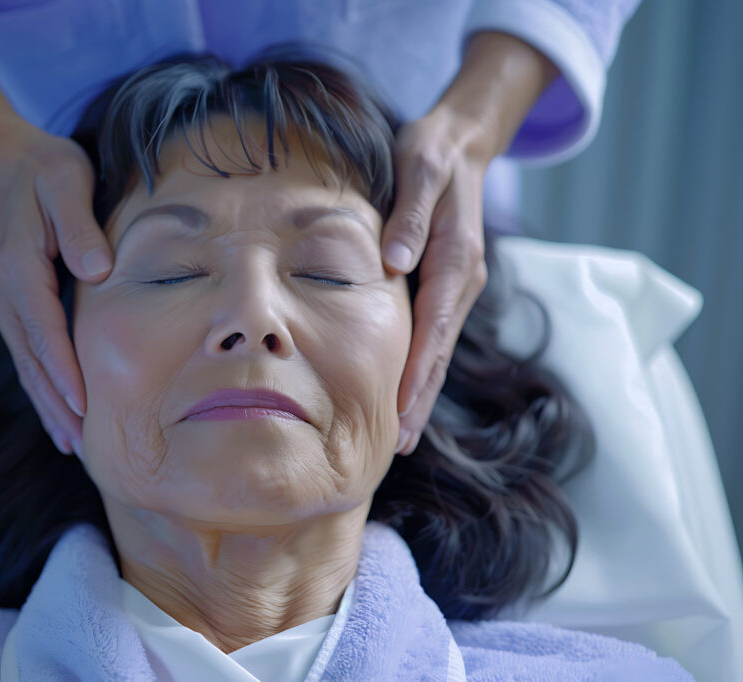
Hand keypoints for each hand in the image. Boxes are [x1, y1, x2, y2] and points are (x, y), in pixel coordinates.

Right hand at [0, 128, 111, 456]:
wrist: (3, 164)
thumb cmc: (44, 170)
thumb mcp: (66, 178)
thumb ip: (80, 224)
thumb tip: (97, 270)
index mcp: (16, 264)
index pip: (43, 327)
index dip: (64, 369)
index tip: (84, 406)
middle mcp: (0, 291)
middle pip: (31, 358)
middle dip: (57, 404)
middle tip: (86, 448)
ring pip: (26, 364)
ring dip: (49, 405)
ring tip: (75, 447)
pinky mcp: (7, 306)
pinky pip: (26, 354)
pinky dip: (43, 386)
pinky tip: (60, 416)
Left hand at [383, 31, 557, 454]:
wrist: (462, 141)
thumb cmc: (432, 152)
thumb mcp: (420, 168)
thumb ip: (409, 215)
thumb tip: (393, 264)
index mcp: (454, 259)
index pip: (433, 327)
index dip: (416, 372)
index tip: (398, 411)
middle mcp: (461, 281)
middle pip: (439, 352)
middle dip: (418, 400)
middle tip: (397, 446)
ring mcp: (457, 287)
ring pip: (438, 350)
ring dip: (420, 394)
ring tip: (400, 437)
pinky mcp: (447, 286)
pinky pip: (434, 336)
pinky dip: (422, 369)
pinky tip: (404, 394)